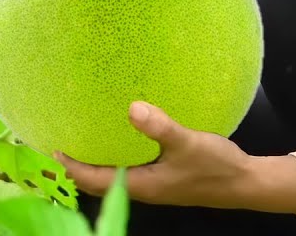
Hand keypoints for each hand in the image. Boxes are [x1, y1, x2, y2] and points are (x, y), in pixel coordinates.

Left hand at [56, 102, 295, 211]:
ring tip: (84, 138)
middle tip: (61, 140)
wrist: (245, 183)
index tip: (51, 148)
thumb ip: (160, 127)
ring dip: (96, 161)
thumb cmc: (215, 167)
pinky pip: (130, 169)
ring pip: (114, 175)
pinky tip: (122, 138)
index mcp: (141, 185)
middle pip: (99, 181)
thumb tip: (131, 107)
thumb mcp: (188, 143)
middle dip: (77, 165)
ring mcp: (154, 185)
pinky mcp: (165, 178)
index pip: (93, 179)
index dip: (70, 166)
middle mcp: (143, 188)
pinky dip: (117, 157)